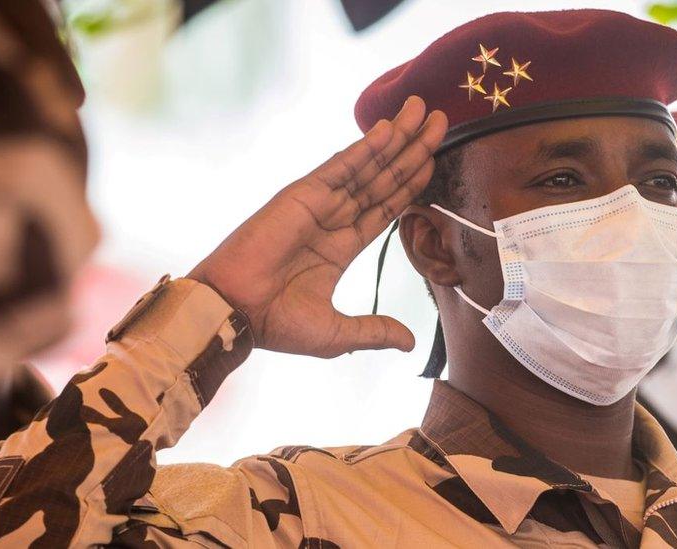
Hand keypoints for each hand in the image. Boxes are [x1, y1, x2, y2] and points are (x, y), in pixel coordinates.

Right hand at [188, 97, 447, 357]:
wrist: (235, 315)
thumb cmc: (276, 325)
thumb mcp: (338, 333)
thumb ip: (374, 331)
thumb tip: (408, 343)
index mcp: (341, 247)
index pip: (385, 207)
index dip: (411, 183)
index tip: (435, 158)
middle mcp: (333, 220)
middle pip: (383, 178)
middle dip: (413, 150)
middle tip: (441, 120)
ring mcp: (319, 205)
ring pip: (368, 166)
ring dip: (397, 138)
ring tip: (423, 110)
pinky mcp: (302, 196)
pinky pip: (341, 167)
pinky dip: (366, 147)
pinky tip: (390, 128)